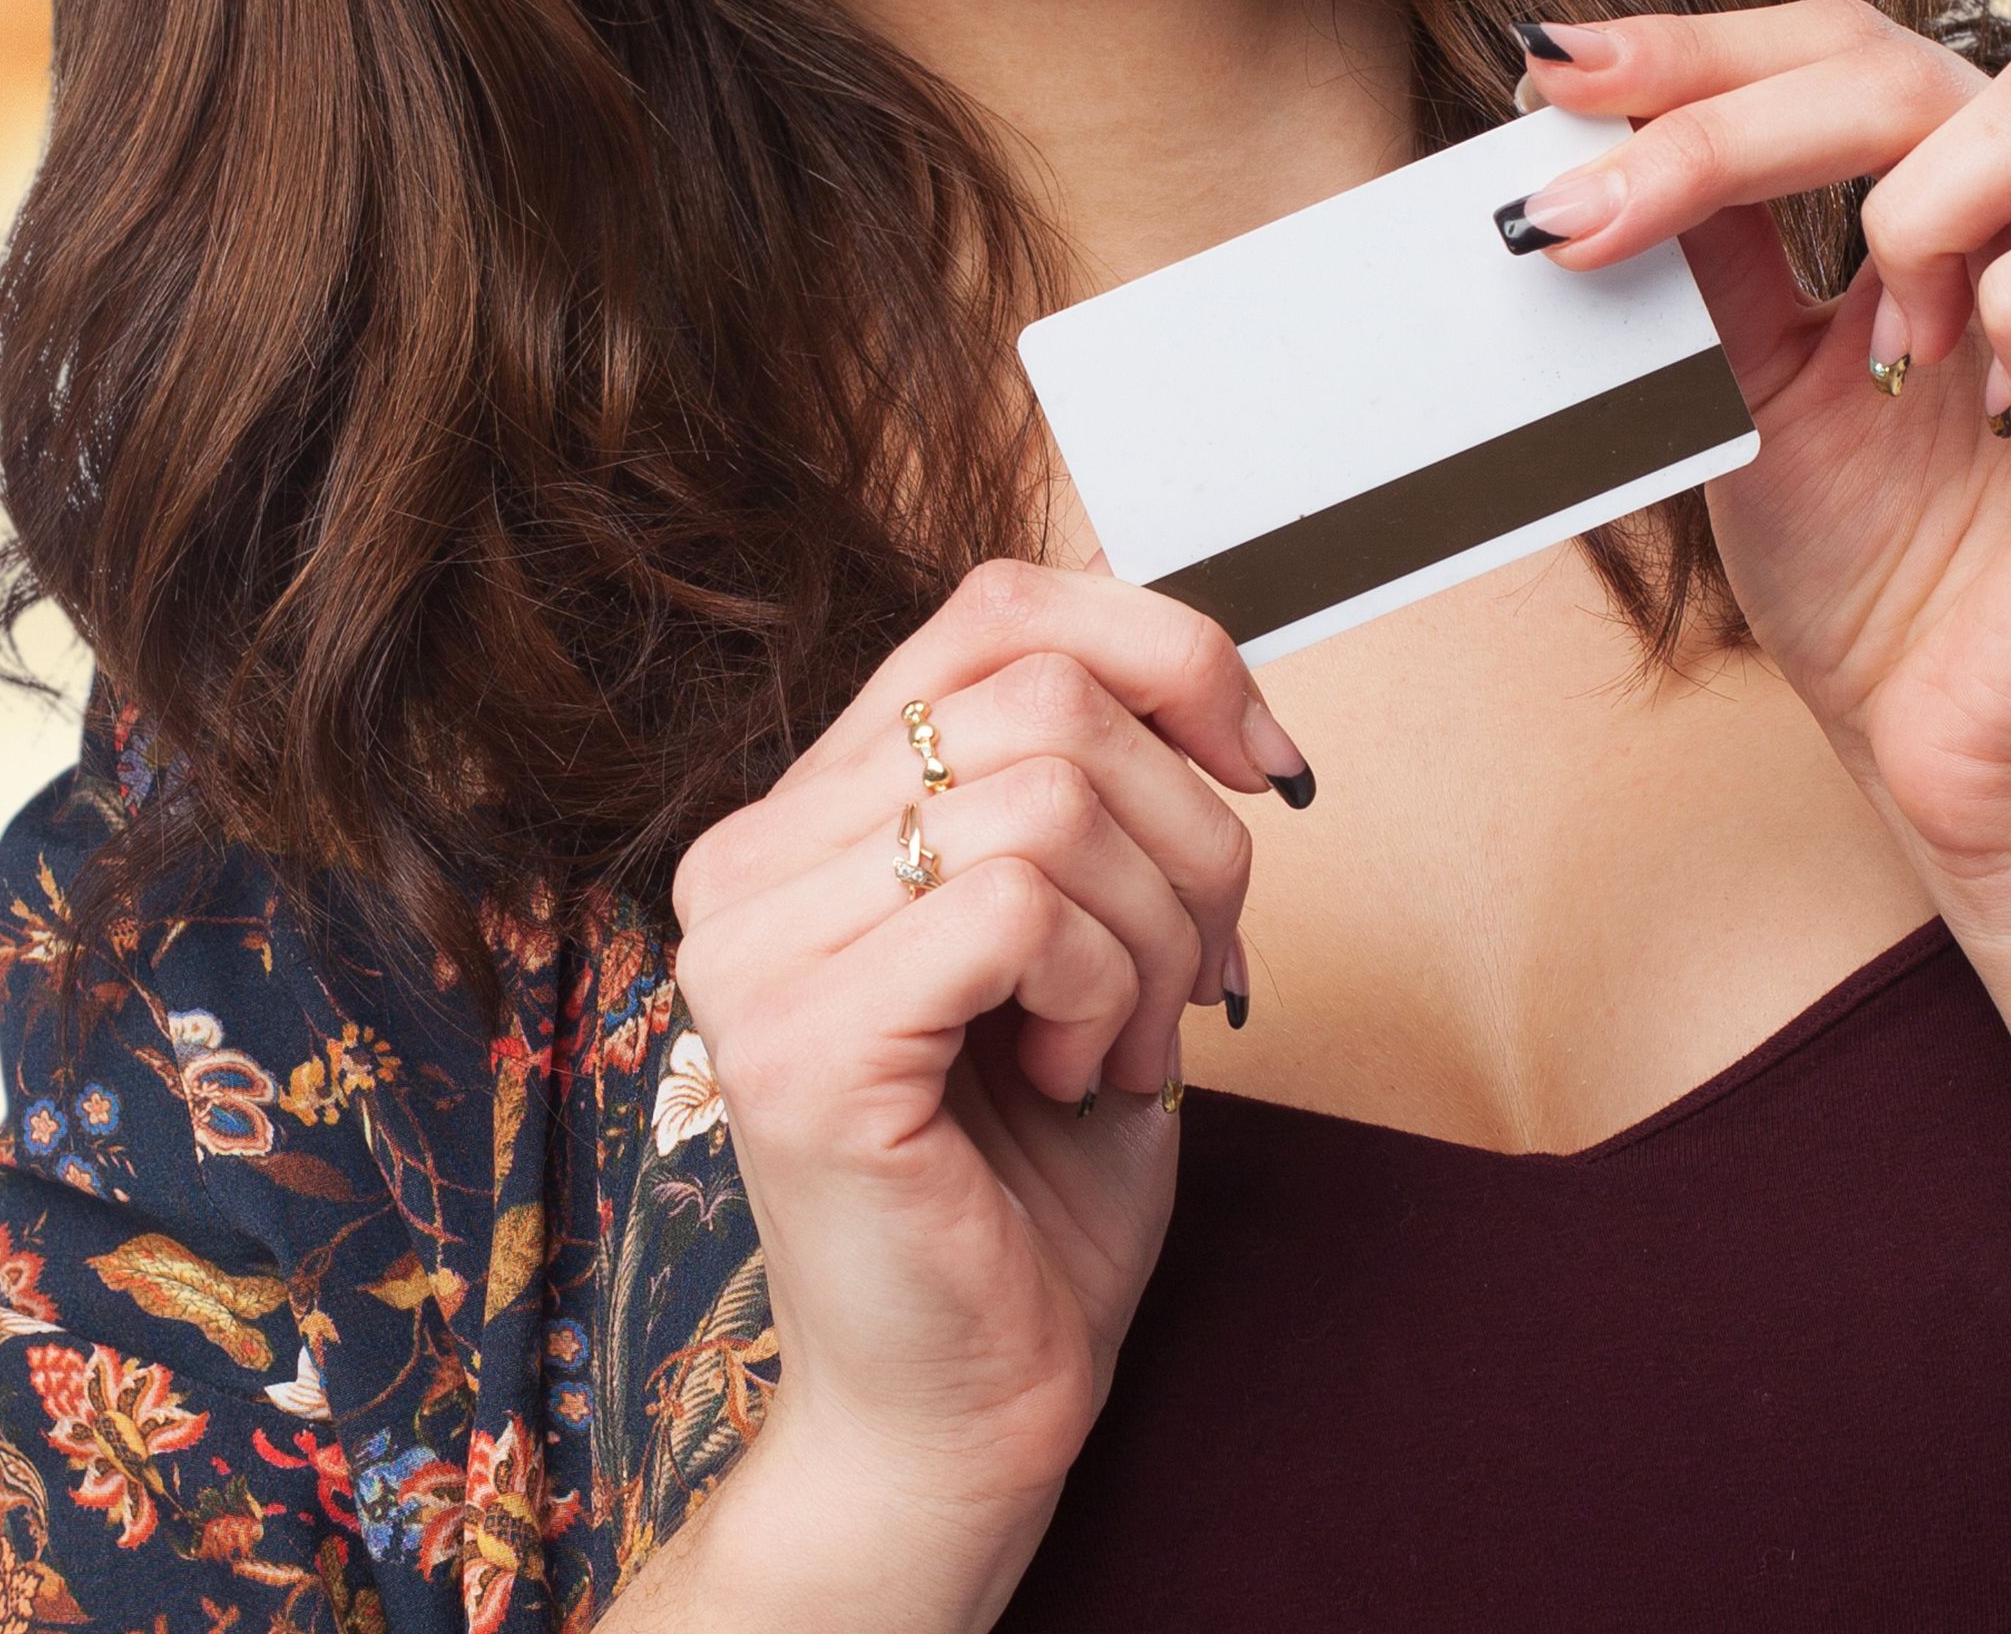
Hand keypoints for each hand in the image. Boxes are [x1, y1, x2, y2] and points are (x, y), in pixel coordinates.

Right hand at [657, 562, 1300, 1613]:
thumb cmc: (1031, 1177)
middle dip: (1189, 836)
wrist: (976, 1400)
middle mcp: (744, 861)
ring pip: (1052, 798)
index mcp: (802, 811)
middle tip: (1195, 974)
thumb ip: (1095, 780)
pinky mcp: (801, 1045)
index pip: (998, 609)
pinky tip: (1077, 1075)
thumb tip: (1206, 668)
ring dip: (1155, 935)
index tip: (1266, 766)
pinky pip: (1021, 905)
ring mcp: (754, 952)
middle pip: (1050, 698)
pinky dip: (1104, 991)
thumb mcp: (1087, 927)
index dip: (1168, 652)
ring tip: (1124, 1042)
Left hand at [1513, 6, 2010, 907]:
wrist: (1947, 762)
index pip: (1846, 50)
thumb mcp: (1754, 380)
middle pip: (1915, 59)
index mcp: (1977, 198)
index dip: (1702, 46)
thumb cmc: (1872, 576)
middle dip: (1735, 116)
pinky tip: (1993, 395)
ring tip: (1886, 341)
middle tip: (1601, 208)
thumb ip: (1714, 249)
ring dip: (1918, 207)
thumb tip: (1593, 125)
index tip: (1548, 75)